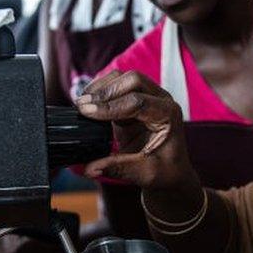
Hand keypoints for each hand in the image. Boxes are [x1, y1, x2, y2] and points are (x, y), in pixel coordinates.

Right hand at [76, 70, 195, 188]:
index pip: (139, 101)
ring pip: (122, 78)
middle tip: (82, 107)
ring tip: (81, 104)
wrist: (171, 170)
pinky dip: (100, 92)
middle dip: (105, 91)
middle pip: (133, 80)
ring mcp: (148, 96)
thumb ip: (117, 168)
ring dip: (101, 88)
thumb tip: (89, 169)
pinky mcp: (134, 100)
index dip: (111, 106)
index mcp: (168, 114)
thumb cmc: (164, 171)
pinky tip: (87, 105)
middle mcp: (161, 100)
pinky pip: (115, 86)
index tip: (87, 112)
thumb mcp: (144, 174)